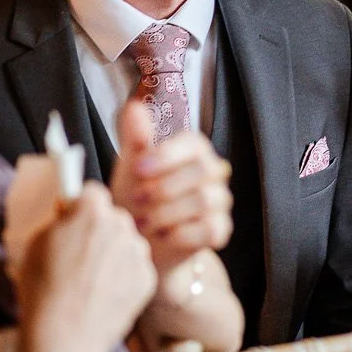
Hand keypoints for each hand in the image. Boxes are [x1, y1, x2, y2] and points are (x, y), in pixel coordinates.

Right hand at [17, 183, 156, 351]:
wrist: (65, 336)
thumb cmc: (42, 291)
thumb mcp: (35, 244)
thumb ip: (58, 221)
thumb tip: (69, 211)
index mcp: (91, 212)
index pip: (91, 192)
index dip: (79, 206)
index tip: (72, 217)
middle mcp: (121, 225)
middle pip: (112, 217)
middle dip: (99, 229)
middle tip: (79, 254)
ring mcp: (138, 251)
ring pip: (127, 242)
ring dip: (114, 252)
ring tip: (89, 280)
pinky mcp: (148, 277)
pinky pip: (136, 267)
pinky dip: (123, 276)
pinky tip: (102, 294)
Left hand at [110, 102, 233, 271]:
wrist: (140, 244)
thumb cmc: (137, 200)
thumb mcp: (131, 169)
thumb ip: (135, 138)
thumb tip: (134, 107)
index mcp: (193, 151)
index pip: (194, 143)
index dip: (167, 155)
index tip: (138, 169)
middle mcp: (213, 172)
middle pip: (201, 171)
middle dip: (163, 188)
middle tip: (136, 200)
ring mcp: (220, 202)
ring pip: (205, 200)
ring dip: (167, 213)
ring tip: (143, 222)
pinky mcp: (220, 230)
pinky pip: (209, 229)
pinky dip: (180, 234)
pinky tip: (162, 236)